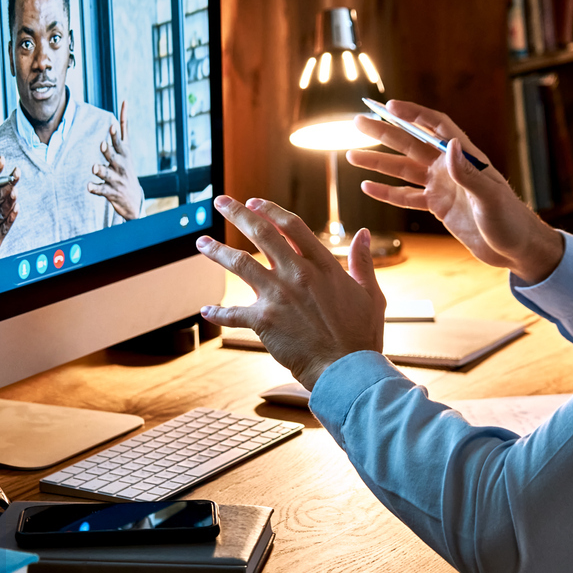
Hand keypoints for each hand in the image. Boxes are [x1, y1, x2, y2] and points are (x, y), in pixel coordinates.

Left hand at [89, 100, 143, 219]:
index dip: (115, 135)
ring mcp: (116, 179)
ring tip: (94, 167)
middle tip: (103, 144)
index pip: (120, 141)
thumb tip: (124, 101)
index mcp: (124, 153)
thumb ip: (123, 126)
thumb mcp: (127, 147)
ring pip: (107, 173)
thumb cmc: (126, 167)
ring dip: (101, 169)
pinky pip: (102, 190)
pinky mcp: (111, 191)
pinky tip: (89, 186)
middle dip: (108, 150)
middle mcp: (121, 165)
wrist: (133, 199)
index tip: (112, 125)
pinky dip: (95, 188)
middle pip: (114, 156)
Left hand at [196, 196, 386, 390]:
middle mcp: (298, 273)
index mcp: (323, 264)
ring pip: (240, 263)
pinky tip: (206, 311)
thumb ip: (364, 261)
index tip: (254, 202)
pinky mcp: (264, 321)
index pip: (291, 225)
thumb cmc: (362, 336)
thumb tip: (363, 234)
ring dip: (217, 250)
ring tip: (201, 242)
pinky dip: (218, 313)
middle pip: (261, 233)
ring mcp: (278, 295)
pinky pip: (233, 314)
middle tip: (221, 202)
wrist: (347, 370)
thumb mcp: (371, 294)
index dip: (270, 210)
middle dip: (237, 213)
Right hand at [348, 99, 562, 283]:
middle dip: (384, 132)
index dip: (413, 114)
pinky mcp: (438, 207)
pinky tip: (368, 187)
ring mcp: (442, 187)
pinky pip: (407, 197)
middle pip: (411, 144)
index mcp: (465, 158)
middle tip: (358, 121)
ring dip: (378, 162)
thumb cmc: (510, 220)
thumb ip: (468, 173)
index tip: (389, 106)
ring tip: (351, 155)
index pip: (436, 127)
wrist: (516, 249)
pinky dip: (387, 192)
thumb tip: (450, 145)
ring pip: (403, 170)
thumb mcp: (490, 198)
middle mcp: (450, 168)